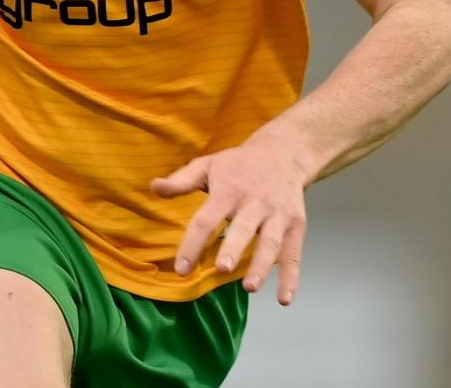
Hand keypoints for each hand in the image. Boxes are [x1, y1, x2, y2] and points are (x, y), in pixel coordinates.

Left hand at [152, 129, 313, 304]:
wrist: (284, 153)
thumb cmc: (239, 165)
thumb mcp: (208, 165)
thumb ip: (182, 180)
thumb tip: (154, 187)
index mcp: (228, 191)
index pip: (207, 219)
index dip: (193, 244)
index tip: (181, 269)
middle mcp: (254, 203)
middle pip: (242, 228)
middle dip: (233, 249)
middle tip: (222, 268)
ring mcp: (277, 215)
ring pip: (270, 242)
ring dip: (262, 265)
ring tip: (250, 287)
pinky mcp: (296, 225)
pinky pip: (294, 253)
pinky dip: (291, 277)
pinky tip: (284, 299)